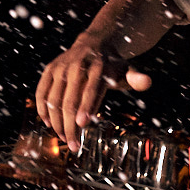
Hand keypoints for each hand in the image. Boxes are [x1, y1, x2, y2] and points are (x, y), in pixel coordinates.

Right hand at [35, 36, 151, 151]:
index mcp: (98, 67)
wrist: (93, 42)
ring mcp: (61, 67)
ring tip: (63, 138)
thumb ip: (136, 78)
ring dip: (56, 122)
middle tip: (73, 146)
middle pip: (70, 100)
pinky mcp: (50, 69)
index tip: (82, 125)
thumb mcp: (127, 69)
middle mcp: (76, 66)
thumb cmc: (112, 65)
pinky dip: (42, 109)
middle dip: (69, 126)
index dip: (86, 107)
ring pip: (53, 99)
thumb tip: (147, 82)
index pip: (91, 90)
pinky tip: (47, 123)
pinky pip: (41, 92)